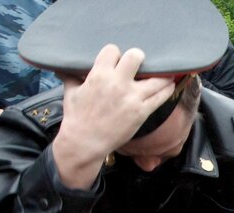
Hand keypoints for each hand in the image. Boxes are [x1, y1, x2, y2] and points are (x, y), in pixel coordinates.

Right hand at [52, 45, 175, 189]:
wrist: (85, 142)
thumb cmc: (76, 117)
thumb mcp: (71, 92)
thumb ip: (71, 76)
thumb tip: (64, 66)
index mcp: (99, 75)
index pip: (113, 50)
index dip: (115, 54)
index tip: (117, 60)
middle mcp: (117, 84)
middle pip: (136, 56)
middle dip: (138, 57)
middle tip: (140, 63)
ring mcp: (132, 98)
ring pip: (156, 78)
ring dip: (161, 74)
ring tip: (162, 74)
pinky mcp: (142, 112)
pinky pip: (161, 96)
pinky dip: (167, 89)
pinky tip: (169, 85)